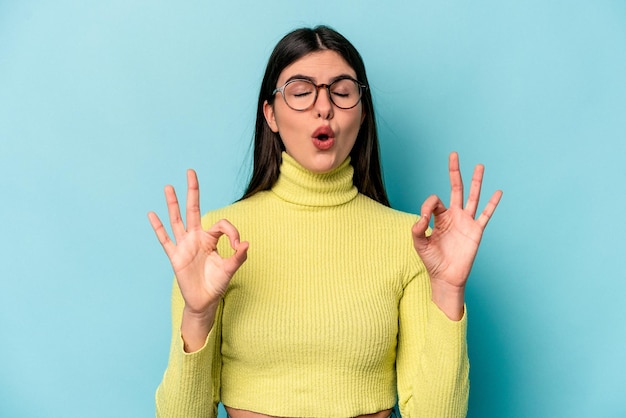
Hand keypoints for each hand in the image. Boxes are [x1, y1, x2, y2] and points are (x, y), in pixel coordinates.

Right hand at [148, 169, 248, 315]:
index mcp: (211, 239)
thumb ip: (238, 257)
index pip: (220, 224)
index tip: (238, 245)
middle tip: (191, 172)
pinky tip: (151, 214)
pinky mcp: (175, 256)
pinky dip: (158, 228)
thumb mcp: (230, 270)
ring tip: (168, 186)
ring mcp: (184, 246)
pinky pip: (165, 240)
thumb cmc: (217, 284)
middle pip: (193, 209)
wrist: (204, 301)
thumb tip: (246, 244)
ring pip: (177, 220)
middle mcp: (196, 238)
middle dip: (192, 191)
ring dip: (172, 204)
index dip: (231, 231)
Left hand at [412, 152, 501, 318]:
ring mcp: (466, 222)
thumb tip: (421, 217)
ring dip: (476, 181)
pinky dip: (492, 203)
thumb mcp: (418, 244)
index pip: (434, 200)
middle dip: (454, 172)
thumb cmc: (432, 261)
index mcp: (439, 217)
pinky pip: (486, 214)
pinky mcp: (476, 231)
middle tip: (453, 154)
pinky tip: (498, 192)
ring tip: (479, 165)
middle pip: (455, 188)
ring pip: (472, 196)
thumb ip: (416, 229)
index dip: (427, 206)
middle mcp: (453, 216)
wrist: (446, 277)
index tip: (423, 219)